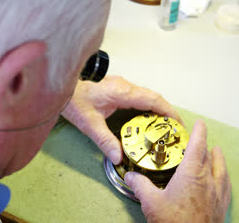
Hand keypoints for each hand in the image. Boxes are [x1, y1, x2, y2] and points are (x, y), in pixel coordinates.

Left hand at [61, 75, 182, 164]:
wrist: (59, 82)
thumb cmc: (72, 98)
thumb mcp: (89, 123)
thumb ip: (105, 141)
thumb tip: (118, 156)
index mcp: (122, 92)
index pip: (153, 99)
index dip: (169, 111)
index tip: (178, 123)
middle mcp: (124, 86)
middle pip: (153, 96)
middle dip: (166, 111)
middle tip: (174, 128)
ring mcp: (120, 85)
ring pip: (145, 95)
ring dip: (156, 108)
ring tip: (162, 125)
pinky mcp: (115, 87)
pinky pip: (137, 95)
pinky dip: (146, 106)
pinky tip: (144, 118)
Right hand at [124, 120, 230, 222]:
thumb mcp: (151, 203)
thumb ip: (140, 185)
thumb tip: (131, 177)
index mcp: (192, 175)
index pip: (197, 146)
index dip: (199, 132)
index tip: (199, 123)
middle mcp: (208, 181)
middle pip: (210, 156)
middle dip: (206, 145)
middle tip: (202, 139)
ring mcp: (217, 194)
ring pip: (221, 169)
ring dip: (218, 158)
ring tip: (216, 153)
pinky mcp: (221, 207)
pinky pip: (226, 185)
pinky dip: (223, 177)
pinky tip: (221, 180)